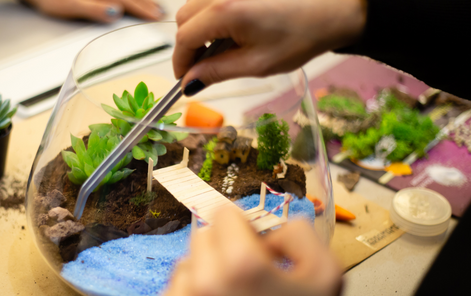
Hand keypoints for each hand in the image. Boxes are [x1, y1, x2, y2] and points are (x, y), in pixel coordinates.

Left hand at [163, 206, 341, 295]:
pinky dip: (194, 291)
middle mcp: (206, 282)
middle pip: (204, 235)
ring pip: (188, 262)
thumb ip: (299, 233)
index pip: (225, 214)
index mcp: (242, 265)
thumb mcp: (325, 274)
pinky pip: (177, 287)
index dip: (246, 229)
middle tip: (248, 274)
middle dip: (225, 247)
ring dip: (208, 269)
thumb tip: (268, 231)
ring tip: (235, 295)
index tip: (258, 250)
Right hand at [173, 0, 366, 94]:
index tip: (185, 76)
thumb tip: (191, 81)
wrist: (335, 10)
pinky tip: (232, 23)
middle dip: (189, 43)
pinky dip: (213, 7)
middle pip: (184, 16)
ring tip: (221, 43)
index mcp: (227, 9)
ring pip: (196, 1)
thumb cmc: (304, 35)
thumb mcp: (257, 64)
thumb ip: (217, 71)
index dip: (181, 60)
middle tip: (203, 63)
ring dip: (200, 24)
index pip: (185, 36)